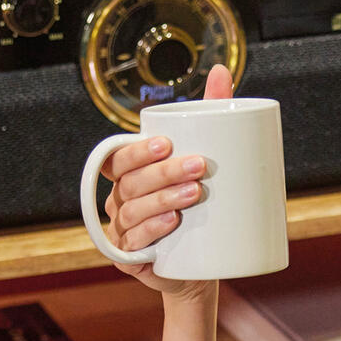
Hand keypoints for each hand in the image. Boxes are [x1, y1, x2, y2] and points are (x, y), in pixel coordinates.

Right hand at [100, 64, 233, 298]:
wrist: (203, 270)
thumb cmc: (200, 212)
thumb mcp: (206, 163)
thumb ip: (210, 116)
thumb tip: (221, 70)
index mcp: (130, 176)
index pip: (120, 157)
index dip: (137, 150)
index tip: (167, 144)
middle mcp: (120, 201)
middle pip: (130, 183)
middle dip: (162, 173)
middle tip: (199, 168)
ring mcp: (123, 231)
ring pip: (132, 211)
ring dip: (160, 200)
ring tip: (194, 195)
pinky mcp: (131, 259)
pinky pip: (132, 245)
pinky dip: (151, 232)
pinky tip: (171, 225)